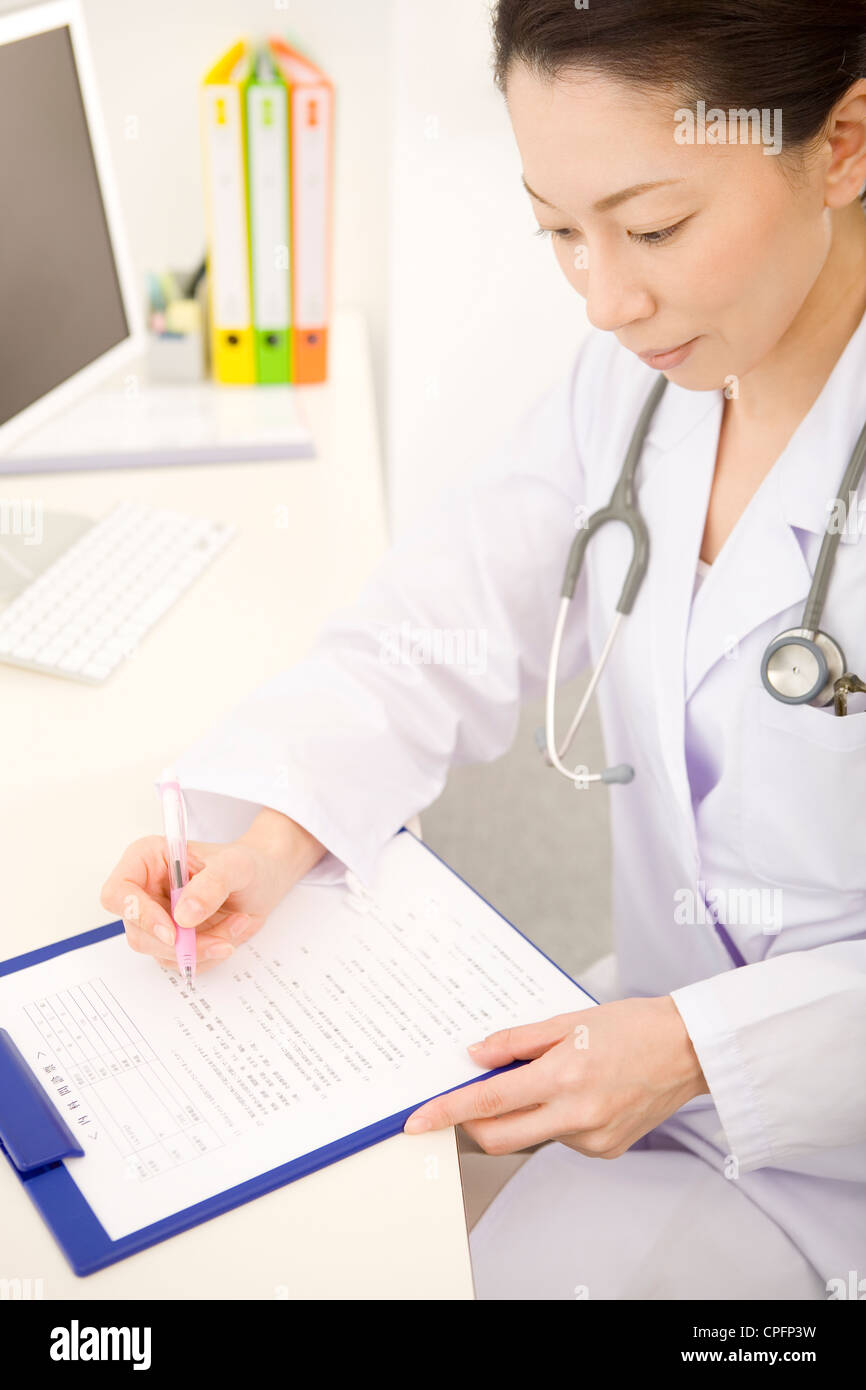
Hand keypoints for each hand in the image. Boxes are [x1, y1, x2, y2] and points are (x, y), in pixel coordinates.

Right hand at [100, 808, 325, 973]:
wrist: (263, 880)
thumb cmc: (246, 863)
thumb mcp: (236, 865)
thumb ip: (212, 885)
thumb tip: (183, 917)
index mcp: (146, 860)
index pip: (118, 893)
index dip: (138, 915)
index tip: (173, 931)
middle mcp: (144, 891)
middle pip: (138, 932)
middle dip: (182, 942)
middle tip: (223, 939)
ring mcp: (156, 919)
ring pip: (160, 952)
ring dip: (203, 947)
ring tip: (238, 923)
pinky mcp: (172, 940)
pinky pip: (181, 961)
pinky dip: (209, 953)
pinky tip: (231, 932)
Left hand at [403, 996, 707, 1157]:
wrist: (689, 1049)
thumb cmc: (633, 1026)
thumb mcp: (569, 1020)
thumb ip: (517, 1041)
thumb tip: (475, 1056)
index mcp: (563, 1076)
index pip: (488, 1102)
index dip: (447, 1112)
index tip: (418, 1121)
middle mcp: (576, 1114)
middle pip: (498, 1136)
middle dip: (473, 1122)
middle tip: (470, 1098)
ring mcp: (592, 1138)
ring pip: (530, 1136)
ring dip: (521, 1114)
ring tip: (553, 1076)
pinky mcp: (606, 1150)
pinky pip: (561, 1140)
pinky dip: (554, 1120)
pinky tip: (580, 1093)